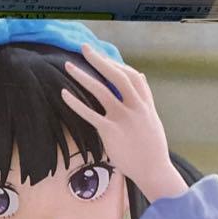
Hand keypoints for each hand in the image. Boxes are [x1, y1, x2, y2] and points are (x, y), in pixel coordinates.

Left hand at [60, 43, 187, 202]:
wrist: (153, 171)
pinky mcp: (110, 131)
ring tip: (68, 65)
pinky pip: (89, 114)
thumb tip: (141, 76)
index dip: (117, 64)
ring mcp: (123, 119)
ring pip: (102, 91)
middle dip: (100, 60)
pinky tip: (63, 94)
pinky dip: (75, 103)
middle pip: (117, 77)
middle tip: (85, 48)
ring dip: (83, 76)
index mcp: (145, 104)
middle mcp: (136, 108)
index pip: (133, 76)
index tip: (103, 56)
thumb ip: (145, 98)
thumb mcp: (153, 118)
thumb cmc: (151, 146)